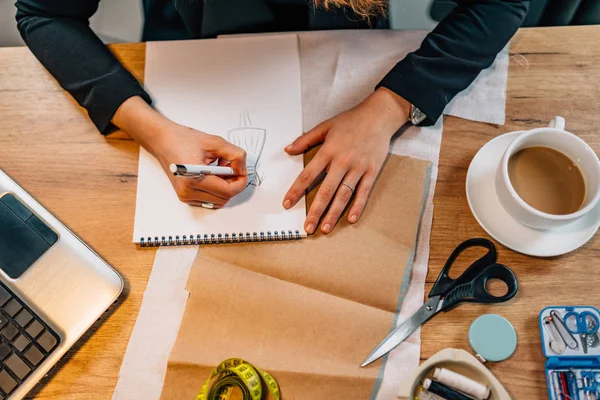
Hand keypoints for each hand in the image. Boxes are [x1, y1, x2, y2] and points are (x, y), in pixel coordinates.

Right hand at [113, 97, 247, 207]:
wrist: (162, 141)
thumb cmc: (184, 140)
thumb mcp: (215, 142)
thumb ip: (235, 155)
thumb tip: (243, 169)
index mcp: (194, 179)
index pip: (228, 191)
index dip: (240, 182)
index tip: (242, 170)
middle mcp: (188, 192)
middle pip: (225, 198)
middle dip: (232, 183)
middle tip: (229, 166)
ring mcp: (185, 196)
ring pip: (219, 201)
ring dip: (225, 187)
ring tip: (218, 169)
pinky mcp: (185, 197)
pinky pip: (210, 200)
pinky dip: (216, 190)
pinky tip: (212, 176)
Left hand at [282, 88, 409, 233]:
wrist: (379, 115)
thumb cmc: (351, 120)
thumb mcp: (325, 126)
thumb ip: (306, 139)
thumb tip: (288, 149)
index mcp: (328, 151)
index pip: (308, 175)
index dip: (296, 191)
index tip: (287, 203)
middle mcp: (342, 162)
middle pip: (326, 191)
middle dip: (315, 211)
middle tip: (308, 227)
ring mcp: (358, 168)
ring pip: (344, 195)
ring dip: (334, 213)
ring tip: (325, 228)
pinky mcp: (372, 171)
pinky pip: (364, 192)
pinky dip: (358, 206)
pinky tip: (351, 219)